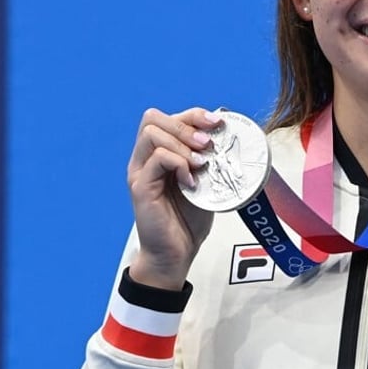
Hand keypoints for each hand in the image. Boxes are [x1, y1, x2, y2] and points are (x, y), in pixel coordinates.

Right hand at [126, 107, 219, 289]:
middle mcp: (145, 158)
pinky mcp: (140, 187)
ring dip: (182, 144)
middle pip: (154, 118)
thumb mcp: (205, 182)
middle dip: (186, 125)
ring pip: (152, 134)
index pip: (169, 117)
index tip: (217, 123)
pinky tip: (192, 182)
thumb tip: (227, 136)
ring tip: (201, 163)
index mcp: (160, 153)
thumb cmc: (188, 220)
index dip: (194, 114)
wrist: (176, 253)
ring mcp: (140, 171)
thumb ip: (209, 159)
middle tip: (208, 144)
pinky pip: (156, 159)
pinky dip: (179, 164)